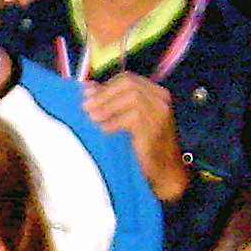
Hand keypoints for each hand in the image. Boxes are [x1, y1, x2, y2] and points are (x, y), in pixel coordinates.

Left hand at [79, 71, 188, 201]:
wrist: (164, 172)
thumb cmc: (144, 147)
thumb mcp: (128, 120)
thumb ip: (113, 102)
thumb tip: (88, 88)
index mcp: (156, 93)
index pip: (128, 79)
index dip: (105, 85)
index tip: (86, 94)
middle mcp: (161, 99)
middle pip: (129, 84)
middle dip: (104, 94)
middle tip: (86, 107)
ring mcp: (160, 112)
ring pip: (131, 97)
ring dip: (107, 106)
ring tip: (92, 118)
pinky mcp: (155, 127)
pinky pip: (132, 117)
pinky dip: (114, 122)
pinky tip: (104, 130)